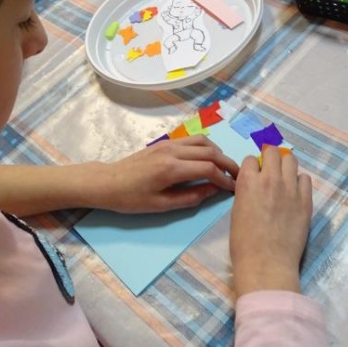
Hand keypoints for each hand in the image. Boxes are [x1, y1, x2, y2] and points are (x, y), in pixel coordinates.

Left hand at [96, 135, 237, 212]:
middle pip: (210, 151)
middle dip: (227, 163)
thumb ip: (190, 198)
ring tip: (226, 166)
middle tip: (239, 175)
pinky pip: (192, 140)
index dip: (225, 178)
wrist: (108, 182)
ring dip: (218, 152)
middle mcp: (172, 151)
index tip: (234, 188)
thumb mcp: (161, 206)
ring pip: (202, 141)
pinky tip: (209, 158)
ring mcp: (168, 144)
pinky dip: (206, 147)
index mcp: (171, 169)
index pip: (208, 169)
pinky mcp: (165, 143)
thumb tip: (214, 190)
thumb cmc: (131, 199)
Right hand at [230, 147, 311, 295]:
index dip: (252, 167)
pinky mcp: (306, 200)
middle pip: (273, 152)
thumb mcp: (237, 210)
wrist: (267, 263)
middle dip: (269, 158)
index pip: (251, 159)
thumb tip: (255, 185)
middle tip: (270, 171)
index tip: (254, 176)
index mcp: (248, 181)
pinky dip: (299, 181)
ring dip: (285, 165)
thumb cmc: (244, 243)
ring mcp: (290, 188)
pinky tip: (295, 192)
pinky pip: (305, 178)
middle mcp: (270, 179)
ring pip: (291, 160)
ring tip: (284, 178)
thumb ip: (247, 191)